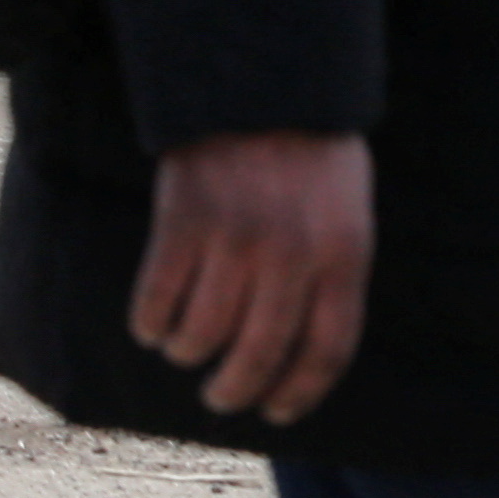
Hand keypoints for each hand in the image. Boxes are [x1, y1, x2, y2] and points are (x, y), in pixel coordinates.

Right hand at [130, 132, 373, 424]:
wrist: (267, 84)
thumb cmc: (313, 158)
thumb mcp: (347, 214)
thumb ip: (331, 278)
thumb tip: (304, 359)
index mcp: (344, 252)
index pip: (328, 349)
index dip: (300, 392)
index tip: (277, 413)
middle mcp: (293, 253)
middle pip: (259, 354)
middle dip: (235, 389)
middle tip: (221, 397)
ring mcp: (236, 237)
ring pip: (202, 336)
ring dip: (189, 354)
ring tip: (187, 349)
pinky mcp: (184, 221)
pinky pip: (158, 301)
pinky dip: (151, 324)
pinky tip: (154, 324)